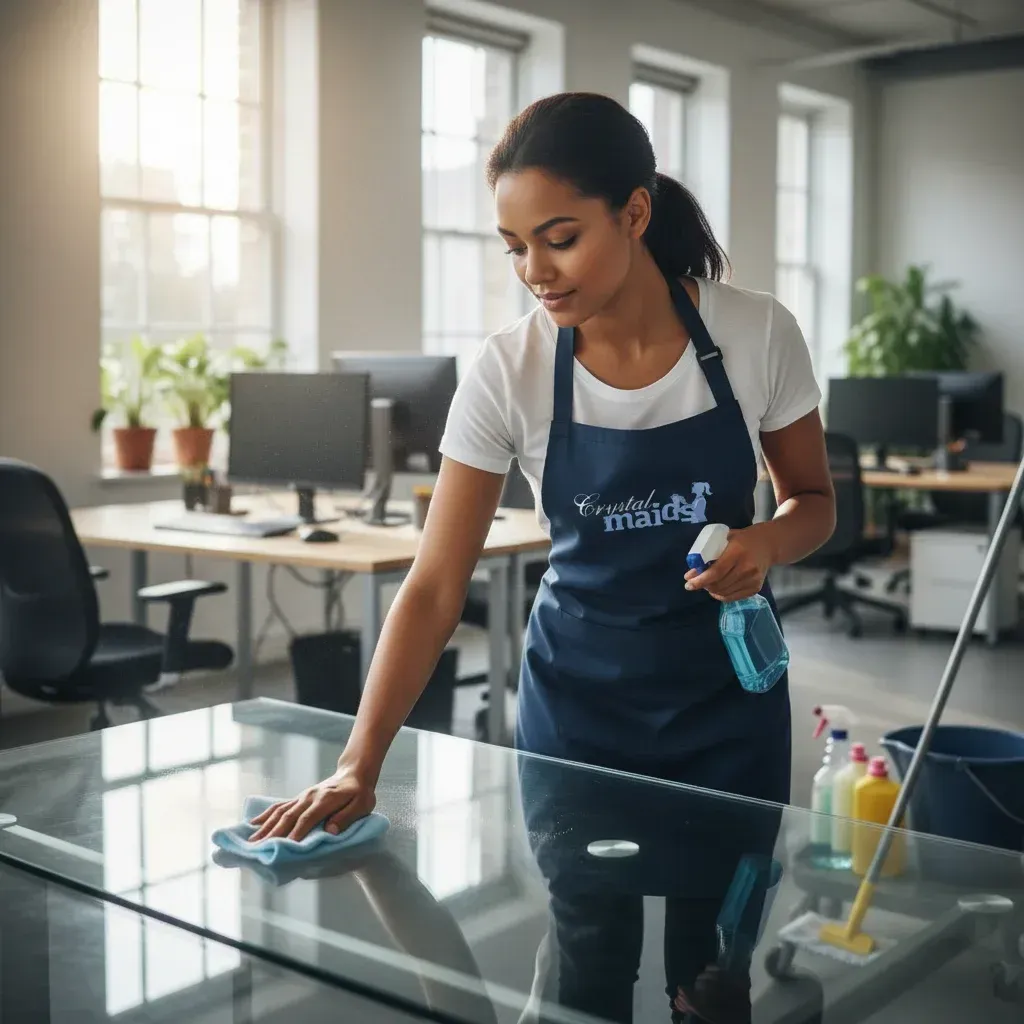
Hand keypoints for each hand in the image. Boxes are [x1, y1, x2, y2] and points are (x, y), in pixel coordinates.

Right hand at [247, 762, 376, 842]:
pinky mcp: (299, 798)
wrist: (353, 773)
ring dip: (265, 827)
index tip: (285, 847)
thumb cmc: (360, 792)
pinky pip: (279, 806)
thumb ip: (347, 817)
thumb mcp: (362, 804)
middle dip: (273, 834)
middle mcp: (309, 797)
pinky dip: (266, 814)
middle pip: (288, 816)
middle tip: (258, 849)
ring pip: (280, 812)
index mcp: (325, 800)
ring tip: (251, 841)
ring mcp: (302, 797)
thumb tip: (330, 831)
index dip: (296, 833)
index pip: (307, 818)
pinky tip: (253, 823)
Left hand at [684, 526, 772, 601]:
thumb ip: (707, 555)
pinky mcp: (755, 588)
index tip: (688, 584)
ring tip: (707, 583)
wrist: (768, 544)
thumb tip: (689, 575)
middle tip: (696, 582)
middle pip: (719, 584)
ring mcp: (753, 580)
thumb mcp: (724, 539)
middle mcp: (747, 568)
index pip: (716, 572)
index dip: (700, 580)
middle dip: (704, 585)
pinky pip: (732, 598)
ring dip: (711, 590)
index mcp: (737, 552)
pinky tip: (717, 589)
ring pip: (724, 593)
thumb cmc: (742, 539)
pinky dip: (721, 595)